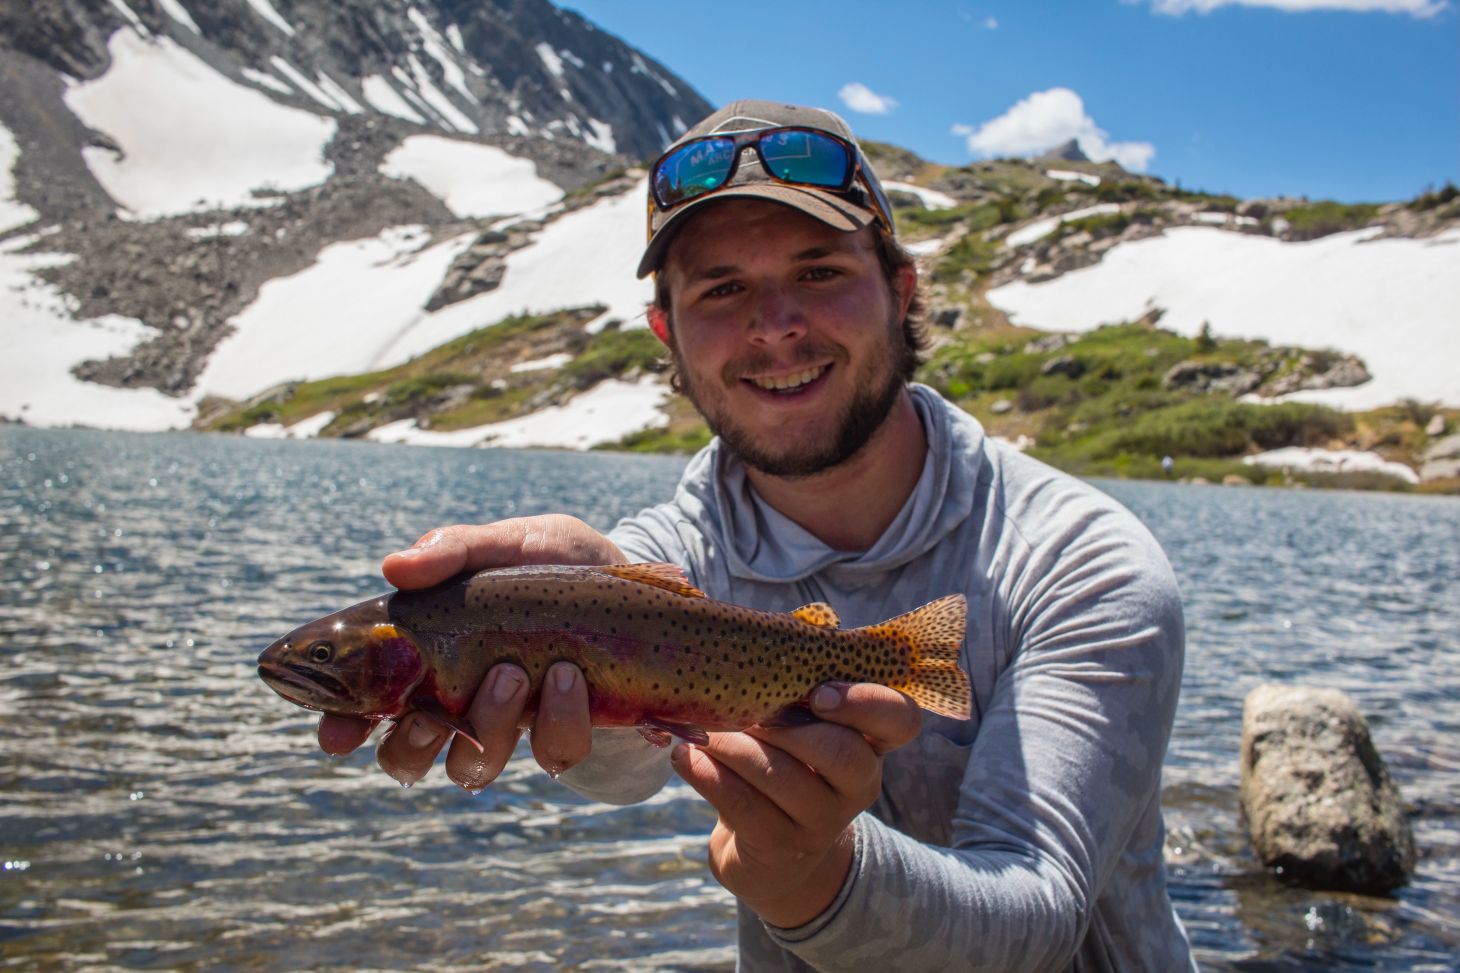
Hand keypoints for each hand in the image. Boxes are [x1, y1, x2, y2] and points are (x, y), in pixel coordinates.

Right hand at [315, 515, 624, 787]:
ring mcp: (514, 722)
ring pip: (473, 765)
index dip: (343, 722)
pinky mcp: (566, 734)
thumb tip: (394, 567)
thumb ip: (457, 550)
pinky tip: (569, 678)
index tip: (338, 734)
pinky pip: (549, 753)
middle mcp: (463, 698)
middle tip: (428, 711)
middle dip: (408, 744)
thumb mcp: (515, 543)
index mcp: (433, 651)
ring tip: (512, 674)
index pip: (367, 698)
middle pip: (405, 754)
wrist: (648, 592)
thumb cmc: (565, 566)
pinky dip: (556, 719)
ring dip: (486, 724)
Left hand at [670, 682, 922, 927]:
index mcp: (872, 743)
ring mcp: (823, 822)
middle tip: (742, 711)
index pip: (901, 719)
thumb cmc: (785, 764)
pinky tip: (687, 756)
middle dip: (783, 726)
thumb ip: (795, 687)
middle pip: (840, 752)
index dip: (868, 702)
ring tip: (701, 732)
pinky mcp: (781, 847)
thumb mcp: (803, 728)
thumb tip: (747, 642)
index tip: (819, 694)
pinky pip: (741, 804)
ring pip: (781, 776)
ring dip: (733, 746)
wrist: (773, 855)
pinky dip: (706, 774)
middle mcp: (859, 784)